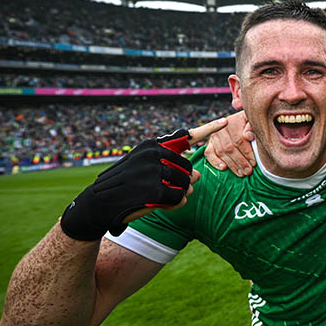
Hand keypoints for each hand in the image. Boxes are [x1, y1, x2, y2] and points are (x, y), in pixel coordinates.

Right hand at [59, 119, 227, 240]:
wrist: (99, 204)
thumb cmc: (128, 187)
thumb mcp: (147, 171)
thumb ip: (173, 169)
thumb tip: (199, 176)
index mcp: (153, 145)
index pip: (184, 136)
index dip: (208, 129)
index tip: (226, 122)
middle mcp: (155, 153)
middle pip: (190, 169)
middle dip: (183, 182)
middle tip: (164, 189)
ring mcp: (155, 171)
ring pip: (187, 184)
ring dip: (177, 194)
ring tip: (157, 195)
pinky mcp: (155, 189)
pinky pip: (179, 198)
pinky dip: (173, 204)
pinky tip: (158, 204)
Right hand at [204, 110, 255, 176]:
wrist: (241, 124)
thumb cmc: (250, 126)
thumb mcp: (254, 123)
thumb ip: (252, 127)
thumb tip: (248, 136)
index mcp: (232, 121)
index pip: (238, 139)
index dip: (246, 152)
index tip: (254, 162)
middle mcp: (221, 128)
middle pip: (230, 147)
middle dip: (240, 161)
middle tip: (248, 171)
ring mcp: (214, 136)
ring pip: (221, 152)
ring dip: (232, 165)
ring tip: (241, 173)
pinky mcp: (209, 144)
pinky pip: (209, 154)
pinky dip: (215, 162)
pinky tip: (224, 168)